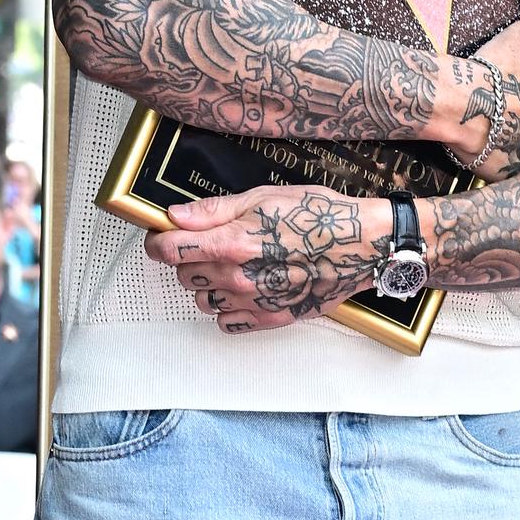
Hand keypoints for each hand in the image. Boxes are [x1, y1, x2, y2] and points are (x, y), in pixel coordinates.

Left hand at [147, 186, 386, 333]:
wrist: (362, 246)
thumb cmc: (316, 216)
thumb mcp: (264, 198)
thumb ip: (214, 210)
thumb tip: (175, 216)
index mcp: (232, 242)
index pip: (168, 249)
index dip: (158, 240)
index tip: (162, 235)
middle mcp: (237, 277)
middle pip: (182, 273)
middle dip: (190, 257)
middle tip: (215, 242)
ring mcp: (253, 302)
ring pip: (202, 299)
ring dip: (208, 283)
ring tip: (235, 266)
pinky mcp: (269, 319)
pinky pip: (226, 322)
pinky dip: (228, 308)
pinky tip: (246, 288)